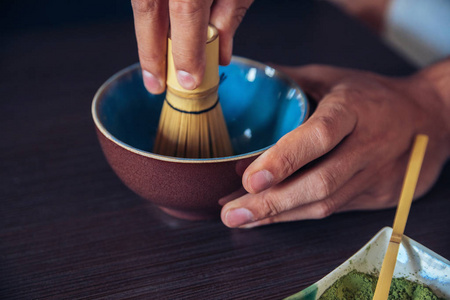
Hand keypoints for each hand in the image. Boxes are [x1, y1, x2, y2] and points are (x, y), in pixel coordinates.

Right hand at [131, 0, 252, 93]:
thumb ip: (231, 13)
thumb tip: (220, 54)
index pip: (186, 11)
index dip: (186, 50)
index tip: (189, 81)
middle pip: (148, 10)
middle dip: (150, 53)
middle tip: (155, 86)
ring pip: (141, 3)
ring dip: (147, 36)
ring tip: (155, 67)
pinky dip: (152, 16)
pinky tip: (157, 34)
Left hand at [220, 64, 449, 227]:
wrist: (430, 119)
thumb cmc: (372, 95)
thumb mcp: (332, 77)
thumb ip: (290, 81)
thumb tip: (247, 83)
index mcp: (354, 108)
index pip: (320, 136)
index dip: (284, 160)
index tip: (249, 178)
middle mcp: (368, 145)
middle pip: (321, 183)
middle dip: (272, 203)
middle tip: (232, 213)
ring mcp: (376, 175)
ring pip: (325, 204)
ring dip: (279, 216)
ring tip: (240, 218)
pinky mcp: (378, 196)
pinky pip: (333, 210)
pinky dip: (296, 216)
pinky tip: (269, 217)